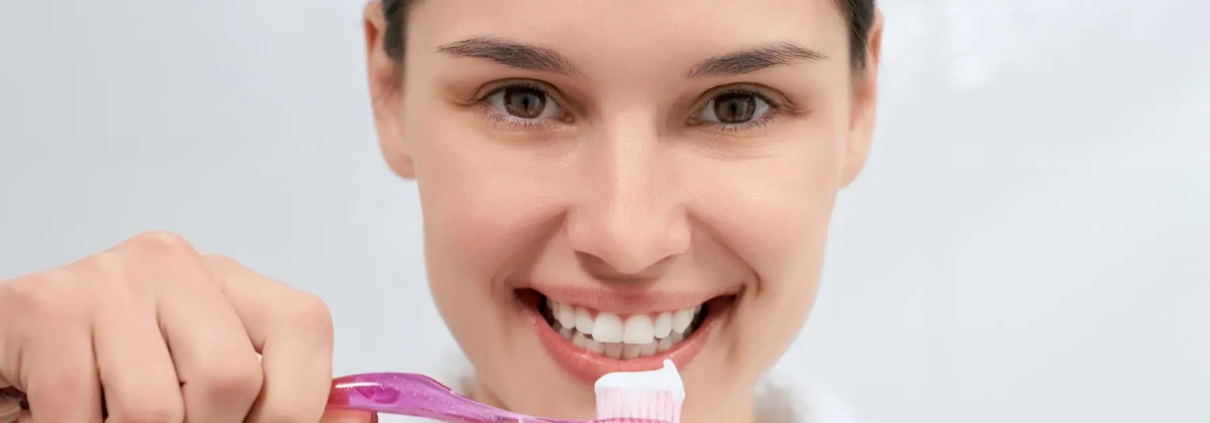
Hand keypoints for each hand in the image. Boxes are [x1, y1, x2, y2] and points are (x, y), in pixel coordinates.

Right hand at [0, 231, 373, 422]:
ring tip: (111, 417)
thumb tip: (363, 419)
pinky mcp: (42, 306)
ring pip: (157, 409)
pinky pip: (82, 413)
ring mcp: (106, 276)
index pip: (306, 328)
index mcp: (229, 281)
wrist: (9, 365)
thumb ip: (288, 404)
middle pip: (233, 378)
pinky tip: (64, 412)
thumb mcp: (210, 389)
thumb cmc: (116, 384)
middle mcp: (173, 261)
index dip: (293, 407)